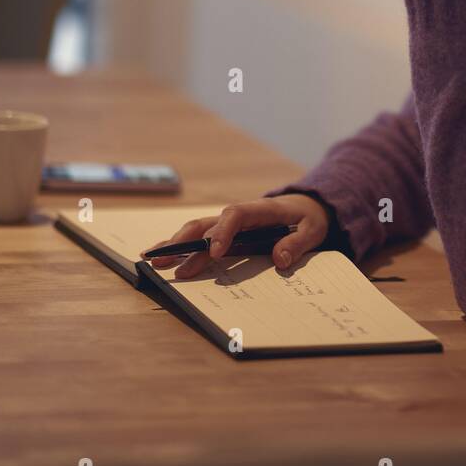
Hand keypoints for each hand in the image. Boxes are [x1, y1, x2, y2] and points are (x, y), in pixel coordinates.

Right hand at [142, 194, 329, 279]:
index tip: (213, 254)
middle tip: (165, 259)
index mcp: (261, 210)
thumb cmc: (309, 218)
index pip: (236, 215)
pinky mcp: (226, 233)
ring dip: (176, 244)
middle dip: (185, 240)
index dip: (222, 232)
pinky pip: (201, 237)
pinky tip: (165, 257)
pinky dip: (182, 246)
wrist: (307, 205)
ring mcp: (230, 223)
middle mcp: (239, 214)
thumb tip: (279, 260)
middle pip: (207, 222)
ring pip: (197, 230)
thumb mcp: (313, 230)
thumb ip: (297, 244)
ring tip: (153, 259)